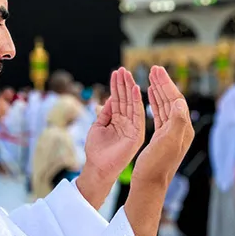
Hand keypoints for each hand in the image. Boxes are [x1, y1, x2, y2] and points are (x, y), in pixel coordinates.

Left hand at [77, 68, 143, 207]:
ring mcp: (132, 127)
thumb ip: (105, 113)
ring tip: (127, 74)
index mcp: (118, 120)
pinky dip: (136, 101)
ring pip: (131, 104)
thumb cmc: (96, 150)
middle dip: (123, 84)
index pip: (118, 99)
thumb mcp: (98, 126)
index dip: (117, 86)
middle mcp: (127, 122)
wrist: (98, 167)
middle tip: (122, 69)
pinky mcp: (137, 133)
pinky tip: (135, 88)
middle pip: (125, 99)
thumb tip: (109, 99)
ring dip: (129, 88)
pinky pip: (138, 114)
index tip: (117, 72)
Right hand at [132, 66, 193, 189]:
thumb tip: (179, 101)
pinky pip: (159, 114)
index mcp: (182, 128)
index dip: (166, 84)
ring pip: (164, 105)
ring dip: (158, 90)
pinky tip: (149, 96)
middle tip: (154, 69)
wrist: (150, 182)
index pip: (176, 99)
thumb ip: (176, 120)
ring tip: (151, 77)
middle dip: (162, 83)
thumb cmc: (157, 164)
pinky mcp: (161, 137)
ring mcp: (170, 132)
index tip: (157, 71)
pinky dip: (154, 102)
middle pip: (171, 99)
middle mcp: (179, 128)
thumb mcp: (168, 141)